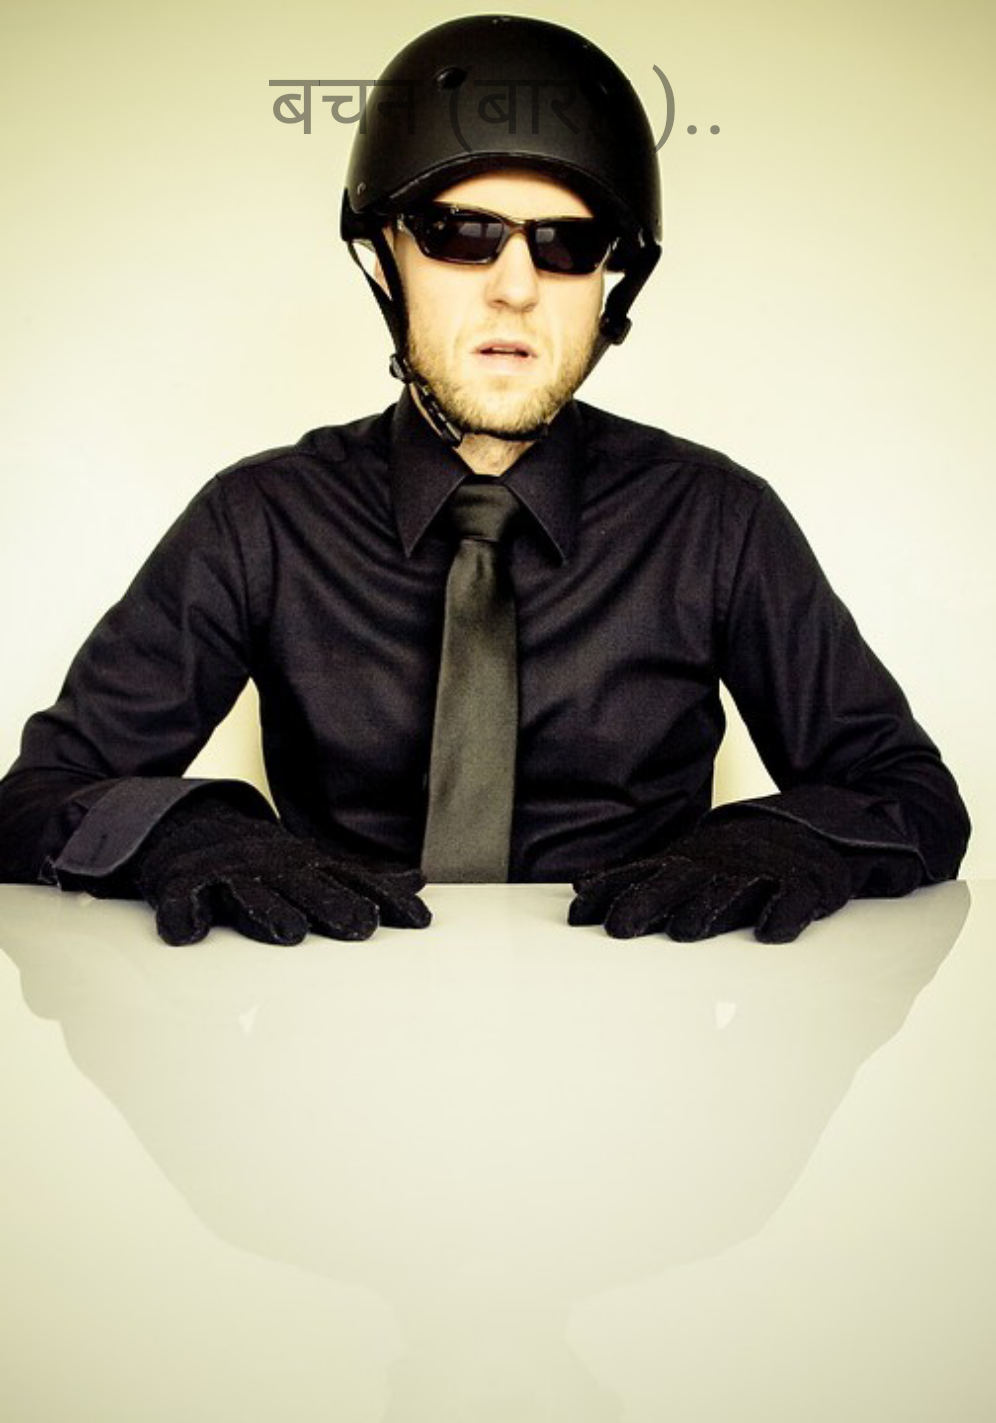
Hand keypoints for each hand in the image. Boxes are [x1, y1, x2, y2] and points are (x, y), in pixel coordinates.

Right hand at [131, 794, 430, 944]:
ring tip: (289, 930)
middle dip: (334, 905)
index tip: (419, 920)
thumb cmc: (263, 861)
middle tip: (362, 926)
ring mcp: (227, 875)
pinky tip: (190, 932)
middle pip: (306, 888)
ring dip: (270, 911)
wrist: (190, 828)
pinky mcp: (181, 884)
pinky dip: (184, 915)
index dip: (386, 901)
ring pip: (251, 895)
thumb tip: (419, 881)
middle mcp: (272, 868)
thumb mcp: (315, 864)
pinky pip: (181, 900)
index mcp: (305, 866)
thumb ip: (363, 880)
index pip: (353, 884)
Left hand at [568, 815, 852, 942]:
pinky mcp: (800, 885)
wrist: (802, 830)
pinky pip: (792, 899)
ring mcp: (758, 873)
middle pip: (677, 883)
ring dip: (706, 909)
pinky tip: (769, 932)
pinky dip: (782, 914)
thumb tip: (581, 884)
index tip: (579, 915)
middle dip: (646, 903)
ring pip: (729, 891)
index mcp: (685, 864)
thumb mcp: (679, 862)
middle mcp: (716, 867)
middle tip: (620, 928)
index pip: (640, 877)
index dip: (609, 894)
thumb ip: (633, 878)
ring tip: (685, 930)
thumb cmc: (728, 859)